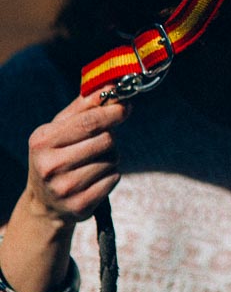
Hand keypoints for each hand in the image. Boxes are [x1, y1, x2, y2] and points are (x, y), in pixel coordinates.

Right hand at [22, 93, 130, 225]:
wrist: (44, 202)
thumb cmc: (57, 154)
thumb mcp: (60, 127)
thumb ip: (85, 105)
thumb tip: (112, 85)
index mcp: (43, 141)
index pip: (88, 122)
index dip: (113, 113)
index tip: (126, 107)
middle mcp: (49, 166)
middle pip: (105, 141)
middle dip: (110, 137)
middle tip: (101, 140)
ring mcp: (64, 189)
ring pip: (112, 160)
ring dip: (111, 157)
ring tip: (93, 161)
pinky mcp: (80, 206)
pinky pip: (114, 179)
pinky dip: (111, 175)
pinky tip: (94, 178)